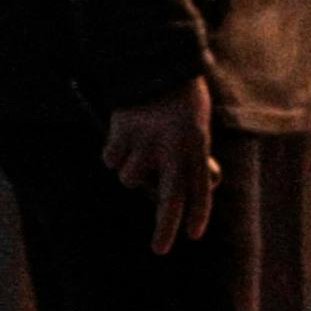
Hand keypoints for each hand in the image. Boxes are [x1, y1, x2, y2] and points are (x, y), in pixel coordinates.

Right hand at [105, 77, 216, 252]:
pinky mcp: (121, 135)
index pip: (199, 190)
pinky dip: (113, 152)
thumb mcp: (196, 126)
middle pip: (169, 201)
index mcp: (197, 146)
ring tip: (138, 145)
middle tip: (160, 250)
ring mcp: (145, 144)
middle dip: (164, 229)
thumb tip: (184, 188)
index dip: (197, 214)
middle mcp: (173, 150)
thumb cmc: (181, 98)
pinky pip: (111, 160)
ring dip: (130, 170)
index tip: (193, 235)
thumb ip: (192, 157)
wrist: (156, 61)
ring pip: (130, 180)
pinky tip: (124, 133)